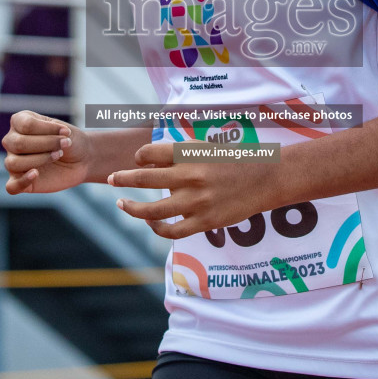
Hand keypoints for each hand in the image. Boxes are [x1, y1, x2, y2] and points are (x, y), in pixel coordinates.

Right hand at [2, 110, 92, 194]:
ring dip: (39, 160)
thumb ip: (50, 132)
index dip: (48, 129)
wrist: (81, 159)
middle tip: (64, 145)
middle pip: (18, 143)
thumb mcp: (63, 131)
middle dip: (46, 144)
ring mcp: (14, 162)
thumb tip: (44, 141)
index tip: (66, 132)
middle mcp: (11, 141)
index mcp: (19, 122)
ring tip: (57, 155)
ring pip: (13, 163)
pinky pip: (11, 186)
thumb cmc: (69, 140)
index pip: (25, 125)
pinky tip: (36, 174)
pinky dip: (22, 181)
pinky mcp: (20, 181)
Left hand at [107, 141, 282, 239]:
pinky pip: (172, 231)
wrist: (266, 178)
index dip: (138, 156)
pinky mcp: (205, 221)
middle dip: (122, 178)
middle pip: (143, 178)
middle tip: (111, 179)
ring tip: (122, 204)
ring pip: (152, 210)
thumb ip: (180, 153)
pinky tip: (150, 223)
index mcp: (190, 154)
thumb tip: (151, 160)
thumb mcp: (207, 147)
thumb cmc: (234, 161)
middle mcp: (190, 177)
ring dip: (132, 207)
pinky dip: (156, 228)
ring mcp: (196, 202)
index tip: (137, 160)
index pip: (149, 153)